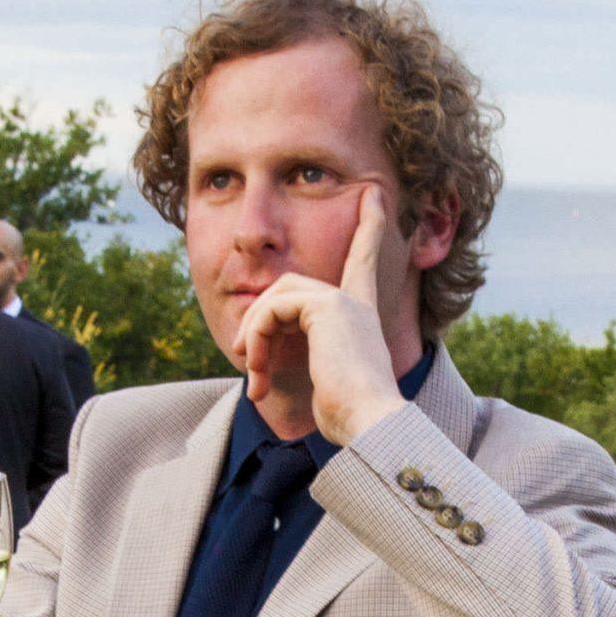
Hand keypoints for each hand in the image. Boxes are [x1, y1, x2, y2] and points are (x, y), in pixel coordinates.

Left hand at [232, 183, 404, 444]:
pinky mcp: (327, 306)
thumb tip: (270, 379)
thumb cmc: (350, 417)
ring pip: (277, 296)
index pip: (364, 262)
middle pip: (290, 285)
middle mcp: (357, 302)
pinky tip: (257, 368)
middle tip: (241, 354)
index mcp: (363, 317)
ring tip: (251, 372)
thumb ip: (307, 364)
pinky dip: (256, 336)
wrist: (371, 424)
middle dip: (258, 318)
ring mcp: (343, 301)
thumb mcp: (326, 386)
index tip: (374, 192)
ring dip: (254, 334)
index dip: (370, 227)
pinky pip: (273, 308)